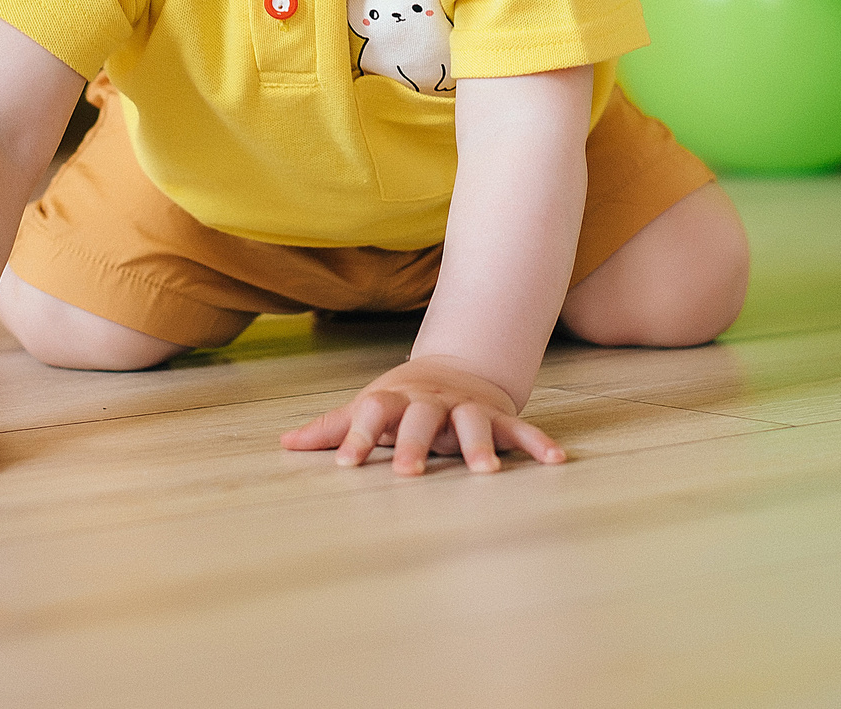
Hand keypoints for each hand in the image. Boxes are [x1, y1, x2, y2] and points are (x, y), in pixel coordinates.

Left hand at [279, 355, 565, 475]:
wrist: (458, 367)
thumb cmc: (403, 400)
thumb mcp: (368, 408)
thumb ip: (332, 429)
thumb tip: (284, 442)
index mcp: (394, 401)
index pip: (371, 416)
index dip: (357, 439)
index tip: (344, 466)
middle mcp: (430, 403)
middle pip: (421, 419)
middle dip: (415, 444)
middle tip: (409, 474)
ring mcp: (466, 408)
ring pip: (473, 423)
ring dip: (479, 445)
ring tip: (486, 473)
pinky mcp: (498, 417)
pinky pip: (520, 430)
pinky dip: (538, 444)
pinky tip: (556, 461)